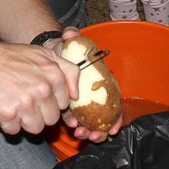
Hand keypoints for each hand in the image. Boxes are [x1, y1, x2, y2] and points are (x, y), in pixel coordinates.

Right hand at [0, 35, 77, 135]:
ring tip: (16, 104)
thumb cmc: (11, 57)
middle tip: (26, 98)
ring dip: (25, 120)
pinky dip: (8, 123)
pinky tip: (4, 107)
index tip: (40, 94)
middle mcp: (42, 90)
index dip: (52, 100)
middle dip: (40, 112)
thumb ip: (67, 70)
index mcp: (53, 75)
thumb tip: (76, 94)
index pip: (64, 103)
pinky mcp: (7, 114)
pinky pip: (14, 131)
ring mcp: (25, 103)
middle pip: (51, 119)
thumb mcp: (44, 54)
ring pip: (36, 128)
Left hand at [55, 27, 121, 142]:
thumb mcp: (71, 41)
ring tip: (80, 133)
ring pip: (91, 121)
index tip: (112, 128)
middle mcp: (96, 93)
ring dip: (88, 130)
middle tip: (92, 135)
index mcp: (102, 80)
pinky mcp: (72, 106)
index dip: (116, 117)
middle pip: (103, 116)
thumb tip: (70, 34)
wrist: (53, 55)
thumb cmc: (67, 50)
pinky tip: (71, 127)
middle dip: (100, 130)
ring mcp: (85, 101)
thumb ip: (73, 36)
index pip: (113, 101)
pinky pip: (78, 119)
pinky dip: (77, 125)